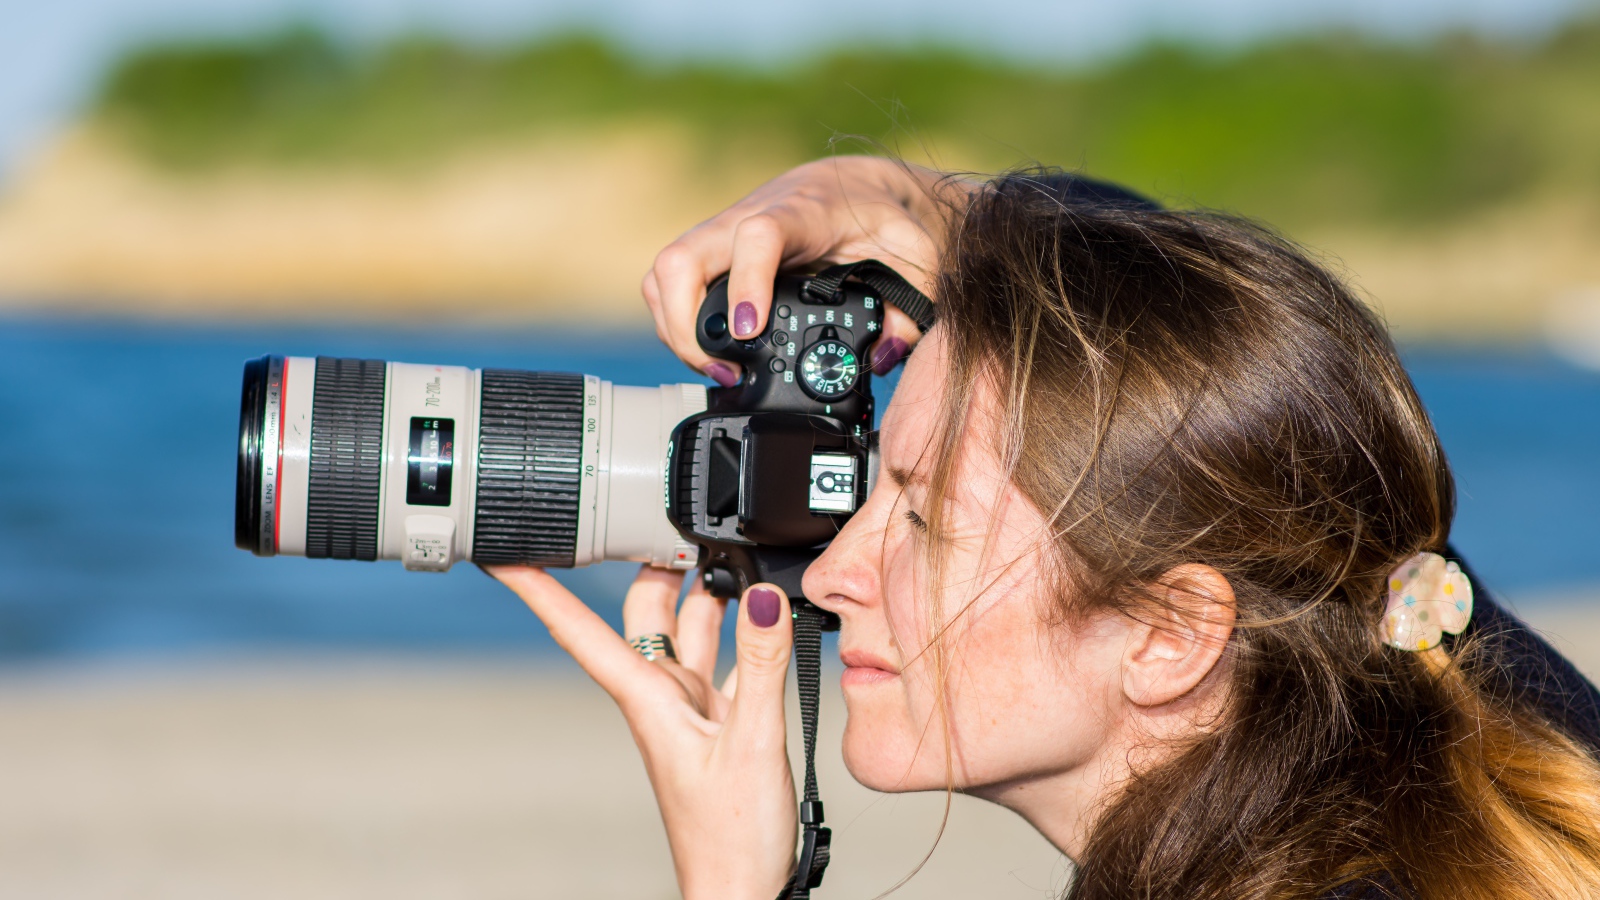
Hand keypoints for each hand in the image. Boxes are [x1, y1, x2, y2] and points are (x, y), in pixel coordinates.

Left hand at [488, 564, 799, 899]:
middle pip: (643, 610)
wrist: (740, 890)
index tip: (502, 549)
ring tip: (728, 548)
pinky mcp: (718, 719)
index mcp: (647, 699)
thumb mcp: (753, 743)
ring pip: (686, 627)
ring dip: (703, 590)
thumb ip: (761, 666)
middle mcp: (661, 696)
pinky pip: (722, 656)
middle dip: (651, 561)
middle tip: (670, 514)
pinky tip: (764, 615)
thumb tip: (762, 598)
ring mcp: (689, 707)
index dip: (538, 587)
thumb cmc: (730, 839)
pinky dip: (741, 629)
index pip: (578, 629)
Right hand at [642, 155, 971, 384]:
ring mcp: (723, 233)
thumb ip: (909, 312)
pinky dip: (675, 321)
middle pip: (683, 256)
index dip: (745, 282)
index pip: (756, 236)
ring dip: (674, 328)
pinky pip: (669, 282)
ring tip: (716, 370)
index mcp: (803, 213)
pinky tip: (708, 352)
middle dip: (685, 323)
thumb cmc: (886, 220)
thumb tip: (880, 357)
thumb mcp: (917, 261)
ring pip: (666, 272)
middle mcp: (750, 216)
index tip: (749, 331)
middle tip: (724, 370)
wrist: (861, 184)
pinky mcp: (712, 252)